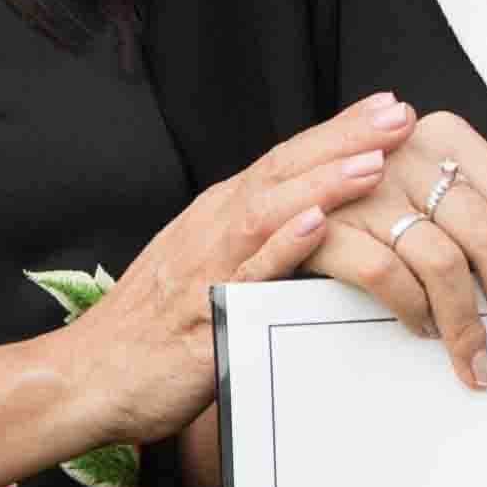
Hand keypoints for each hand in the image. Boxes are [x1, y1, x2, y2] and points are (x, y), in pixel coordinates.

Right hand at [50, 96, 414, 445]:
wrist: (89, 376)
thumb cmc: (154, 330)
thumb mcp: (211, 270)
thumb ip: (258, 245)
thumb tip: (317, 226)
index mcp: (218, 216)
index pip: (286, 160)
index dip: (338, 133)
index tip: (387, 110)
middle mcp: (212, 228)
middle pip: (284, 170)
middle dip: (343, 140)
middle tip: (396, 114)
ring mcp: (206, 266)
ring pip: (269, 210)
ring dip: (323, 182)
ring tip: (372, 159)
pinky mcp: (204, 314)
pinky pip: (247, 274)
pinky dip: (283, 245)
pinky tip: (317, 224)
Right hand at [314, 108, 486, 389]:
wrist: (269, 205)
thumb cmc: (364, 212)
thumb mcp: (423, 195)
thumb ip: (475, 217)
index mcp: (446, 138)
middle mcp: (409, 152)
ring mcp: (366, 187)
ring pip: (443, 263)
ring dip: (466, 325)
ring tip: (476, 362)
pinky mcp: (328, 225)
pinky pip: (387, 275)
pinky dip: (411, 307)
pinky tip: (421, 329)